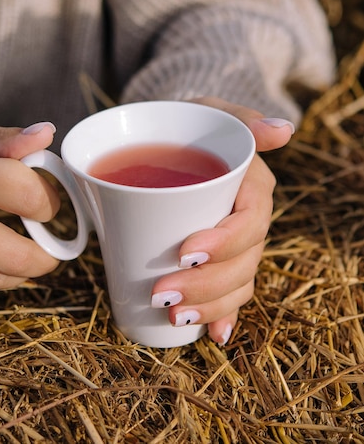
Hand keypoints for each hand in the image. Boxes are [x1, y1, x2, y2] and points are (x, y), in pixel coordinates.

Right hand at [0, 123, 60, 294]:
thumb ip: (8, 140)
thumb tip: (47, 134)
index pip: (26, 194)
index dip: (48, 200)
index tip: (46, 202)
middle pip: (19, 255)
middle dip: (46, 254)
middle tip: (48, 245)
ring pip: (0, 279)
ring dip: (21, 268)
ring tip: (19, 249)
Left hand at [149, 97, 293, 344]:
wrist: (175, 136)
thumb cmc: (192, 124)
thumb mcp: (210, 111)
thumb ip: (241, 118)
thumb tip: (283, 130)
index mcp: (252, 187)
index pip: (250, 221)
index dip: (224, 243)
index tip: (184, 253)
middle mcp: (248, 218)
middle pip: (243, 261)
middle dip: (206, 285)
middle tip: (162, 293)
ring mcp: (235, 242)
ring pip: (238, 282)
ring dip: (211, 306)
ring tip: (174, 317)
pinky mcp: (218, 256)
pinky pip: (231, 291)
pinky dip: (225, 315)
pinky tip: (215, 334)